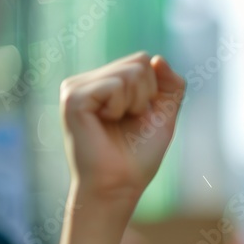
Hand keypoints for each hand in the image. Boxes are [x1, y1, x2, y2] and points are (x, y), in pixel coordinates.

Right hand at [59, 51, 185, 203]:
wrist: (120, 184)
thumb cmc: (139, 155)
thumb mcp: (164, 114)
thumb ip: (170, 85)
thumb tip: (159, 58)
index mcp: (104, 82)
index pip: (143, 60)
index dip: (154, 90)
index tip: (139, 116)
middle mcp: (86, 81)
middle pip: (139, 62)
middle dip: (147, 96)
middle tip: (128, 121)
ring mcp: (76, 88)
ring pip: (130, 72)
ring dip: (135, 103)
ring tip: (117, 123)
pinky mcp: (73, 98)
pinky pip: (115, 85)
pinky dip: (121, 107)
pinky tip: (105, 123)